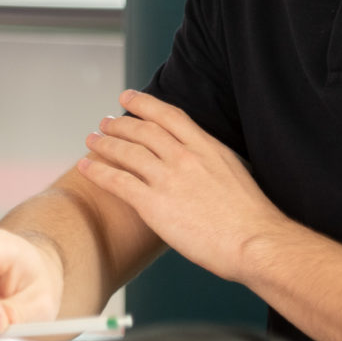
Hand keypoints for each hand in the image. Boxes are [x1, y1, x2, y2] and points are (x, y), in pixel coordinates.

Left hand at [77, 89, 289, 281]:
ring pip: (126, 151)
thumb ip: (211, 161)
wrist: (256, 243)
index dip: (144, 103)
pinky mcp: (153, 204)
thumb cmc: (252, 218)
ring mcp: (167, 179)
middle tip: (105, 121)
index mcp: (207, 147)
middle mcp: (184, 157)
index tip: (128, 97)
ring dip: (104, 143)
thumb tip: (199, 162)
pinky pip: (116, 181)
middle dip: (119, 123)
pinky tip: (85, 166)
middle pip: (142, 130)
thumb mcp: (235, 173)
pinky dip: (97, 171)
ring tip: (91, 139)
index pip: (169, 115)